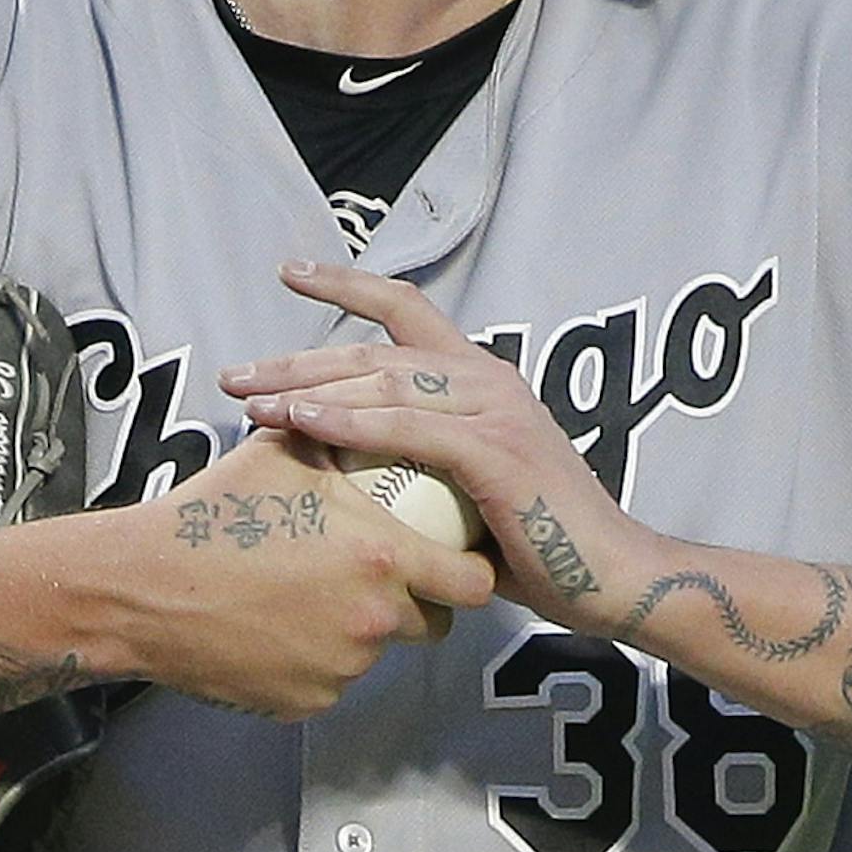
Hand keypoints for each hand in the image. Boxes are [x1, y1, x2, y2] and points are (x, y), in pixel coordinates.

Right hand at [116, 427, 493, 719]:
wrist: (145, 585)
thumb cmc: (213, 514)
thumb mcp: (285, 451)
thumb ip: (341, 435)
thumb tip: (366, 412)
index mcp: (383, 556)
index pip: (473, 582)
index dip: (473, 571)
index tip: (461, 559)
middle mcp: (373, 620)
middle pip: (433, 625)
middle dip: (420, 603)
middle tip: (381, 576)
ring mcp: (341, 669)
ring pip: (377, 652)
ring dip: (361, 628)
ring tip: (312, 593)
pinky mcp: (305, 703)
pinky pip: (331, 680)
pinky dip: (317, 658)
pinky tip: (279, 624)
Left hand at [219, 261, 657, 635]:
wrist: (617, 579)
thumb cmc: (543, 545)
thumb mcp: (470, 491)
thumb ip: (423, 468)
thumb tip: (354, 479)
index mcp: (482, 380)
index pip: (406, 312)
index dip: (347, 286)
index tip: (289, 272)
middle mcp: (488, 379)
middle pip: (376, 349)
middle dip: (298, 357)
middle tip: (235, 374)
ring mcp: (495, 410)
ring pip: (384, 382)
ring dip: (308, 388)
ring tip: (248, 400)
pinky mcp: (496, 450)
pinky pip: (407, 427)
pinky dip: (348, 421)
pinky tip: (300, 421)